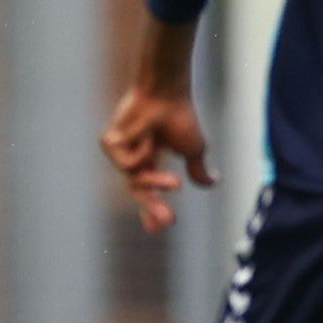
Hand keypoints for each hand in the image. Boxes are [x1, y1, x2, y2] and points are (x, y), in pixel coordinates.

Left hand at [101, 81, 213, 232]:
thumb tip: (213, 183)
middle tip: (169, 222)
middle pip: (137, 191)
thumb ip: (198, 170)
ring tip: (171, 175)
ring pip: (134, 182)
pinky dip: (142, 155)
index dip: (153, 208)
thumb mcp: (194, 150)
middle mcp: (133, 154)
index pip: (148, 190)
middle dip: (152, 208)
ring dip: (155, 181)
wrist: (166, 95)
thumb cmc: (180, 116)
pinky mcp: (109, 143)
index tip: (160, 227)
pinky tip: (146, 137)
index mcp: (150, 158)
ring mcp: (120, 149)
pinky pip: (127, 166)